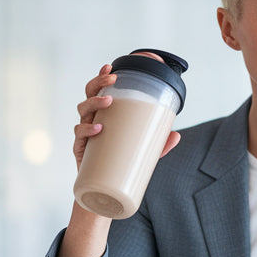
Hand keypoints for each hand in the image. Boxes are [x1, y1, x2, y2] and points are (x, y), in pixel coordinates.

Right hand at [71, 53, 182, 170]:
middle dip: (98, 83)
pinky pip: (79, 135)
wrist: (102, 190)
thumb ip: (159, 144)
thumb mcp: (142, 152)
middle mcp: (91, 120)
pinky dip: (87, 130)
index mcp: (103, 115)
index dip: (101, 77)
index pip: (99, 91)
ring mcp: (83, 133)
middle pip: (88, 94)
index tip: (110, 67)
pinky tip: (98, 128)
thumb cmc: (119, 163)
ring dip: (94, 102)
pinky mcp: (79, 149)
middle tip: (112, 79)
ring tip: (109, 101)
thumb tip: (177, 135)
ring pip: (82, 110)